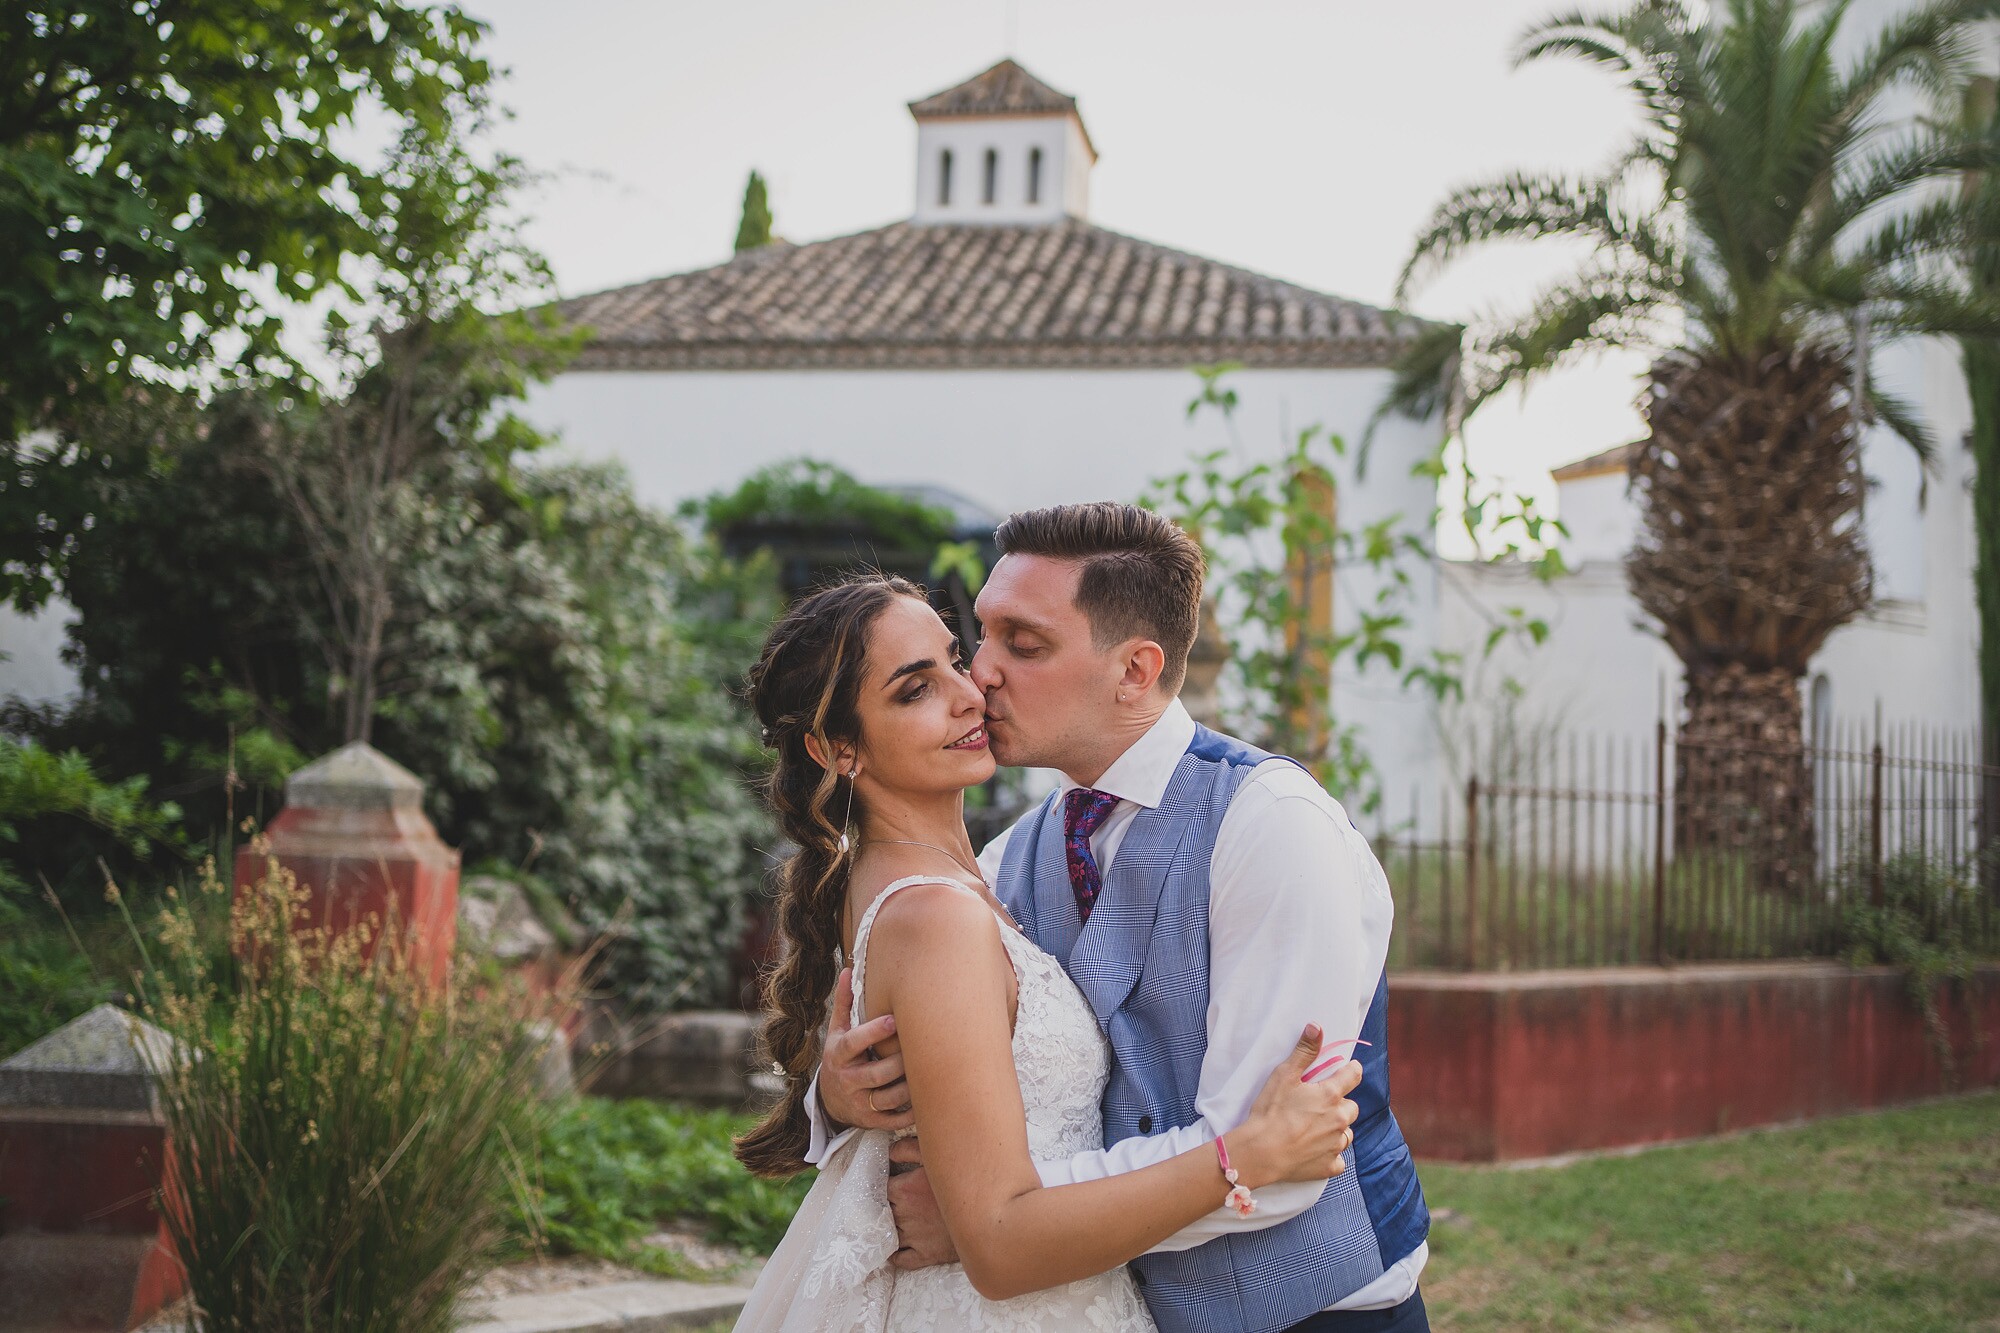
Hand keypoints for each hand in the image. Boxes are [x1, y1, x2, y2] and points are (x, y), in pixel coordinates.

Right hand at [818, 968, 914, 1132]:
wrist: (828, 1100)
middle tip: (922, 1048)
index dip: (873, 1032)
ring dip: (910, 1087)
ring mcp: (859, 1103)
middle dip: (900, 1063)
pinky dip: (912, 1112)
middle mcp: (847, 1081)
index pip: (854, 1043)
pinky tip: (928, 1099)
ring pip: (889, 1098)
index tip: (894, 1019)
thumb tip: (849, 970)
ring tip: (930, 1071)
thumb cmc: (840, 1057)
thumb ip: (844, 1003)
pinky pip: (894, 1120)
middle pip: (877, 1074)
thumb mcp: (837, 1031)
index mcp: (840, 1055)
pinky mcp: (870, 1121)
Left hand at [886, 1136, 958, 1269]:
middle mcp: (903, 1215)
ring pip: (887, 1235)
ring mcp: (912, 1238)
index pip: (879, 1189)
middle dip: (883, 1206)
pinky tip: (896, 1246)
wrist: (988, 1215)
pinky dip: (894, 1254)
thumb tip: (889, 1151)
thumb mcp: (935, 1156)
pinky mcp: (924, 1255)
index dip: (882, 1186)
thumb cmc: (963, 1180)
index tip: (888, 1184)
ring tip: (890, 1224)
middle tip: (891, 1201)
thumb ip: (909, 1149)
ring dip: (887, 1230)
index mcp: (904, 1190)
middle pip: (881, 1211)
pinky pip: (900, 1259)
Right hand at [1228, 1024, 1363, 1188]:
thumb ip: (1304, 1051)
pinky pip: (1339, 1159)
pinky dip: (1331, 1154)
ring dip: (1337, 1128)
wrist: (1260, 1152)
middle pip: (1352, 1107)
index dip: (1351, 1070)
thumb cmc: (1271, 1111)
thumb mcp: (1284, 1075)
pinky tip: (1316, 1150)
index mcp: (1331, 1095)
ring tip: (1316, 1128)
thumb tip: (1317, 1026)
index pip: (1353, 1076)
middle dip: (1341, 1103)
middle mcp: (1339, 1119)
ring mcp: (1335, 1144)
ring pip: (1346, 1133)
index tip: (1347, 1069)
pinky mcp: (1329, 1166)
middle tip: (1321, 1104)